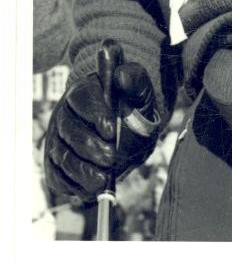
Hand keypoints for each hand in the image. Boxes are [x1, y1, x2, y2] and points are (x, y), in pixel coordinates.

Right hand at [44, 61, 159, 201]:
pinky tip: (90, 190)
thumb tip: (121, 76)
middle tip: (111, 159)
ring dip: (82, 171)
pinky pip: (57, 177)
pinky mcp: (55, 164)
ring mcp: (57, 140)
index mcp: (82, 91)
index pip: (81, 98)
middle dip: (90, 148)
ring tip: (103, 180)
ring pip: (62, 156)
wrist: (127, 128)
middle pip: (69, 131)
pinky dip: (72, 186)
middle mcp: (64, 115)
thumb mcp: (140, 90)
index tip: (111, 130)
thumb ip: (135, 80)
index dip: (94, 114)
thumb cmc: (132, 106)